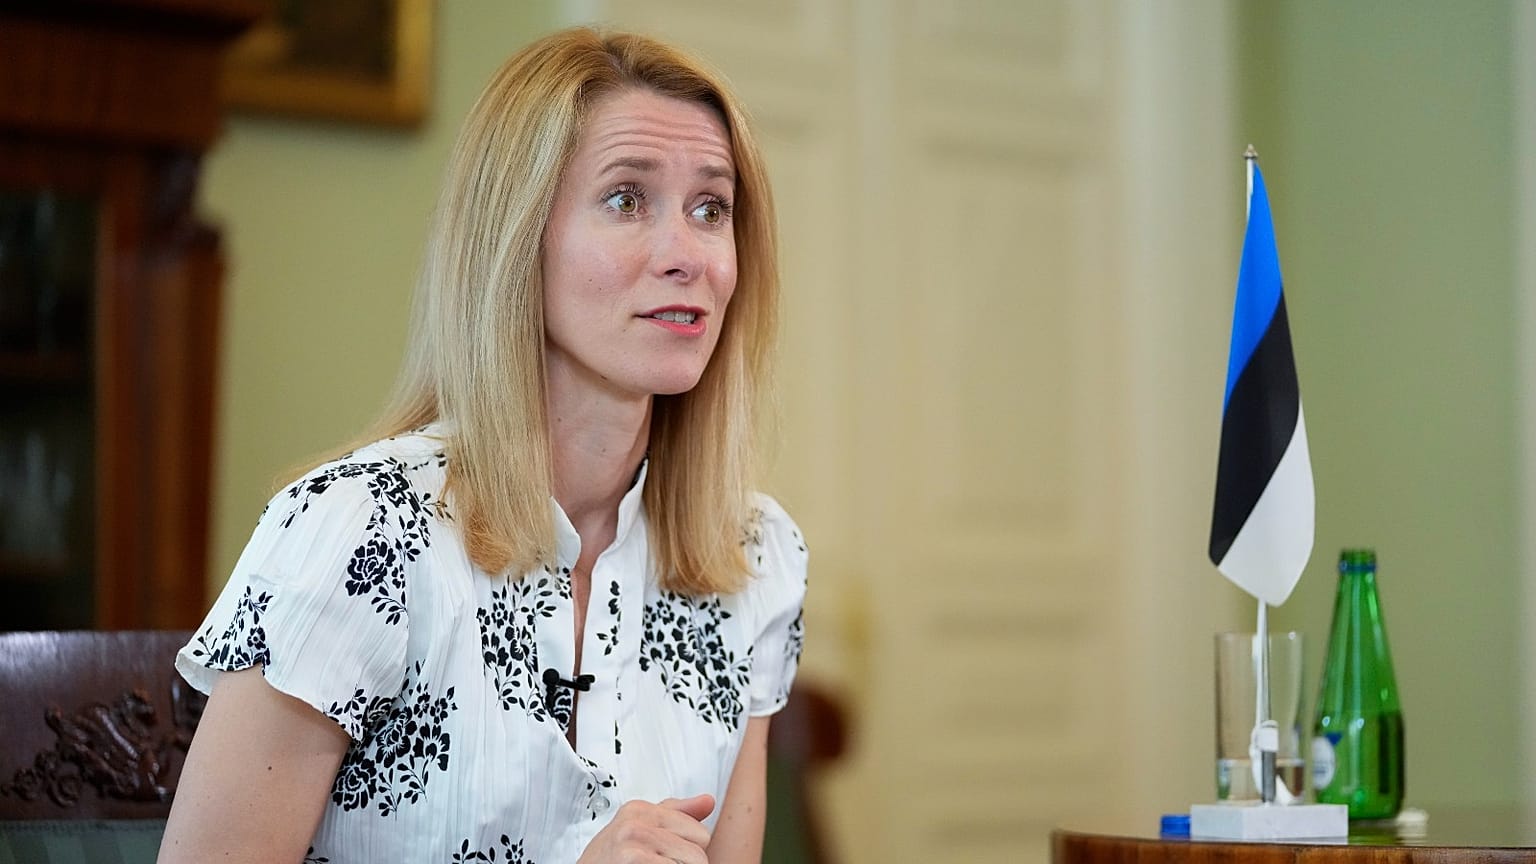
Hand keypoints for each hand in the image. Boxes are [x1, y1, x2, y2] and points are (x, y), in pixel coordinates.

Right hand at [576, 793, 714, 863]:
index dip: (685, 852)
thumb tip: (708, 801)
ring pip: (693, 863)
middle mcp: (636, 822)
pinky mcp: (633, 858)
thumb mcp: (636, 830)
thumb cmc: (607, 862)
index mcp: (639, 810)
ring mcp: (634, 841)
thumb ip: (674, 815)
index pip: (699, 832)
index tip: (660, 857)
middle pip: (699, 850)